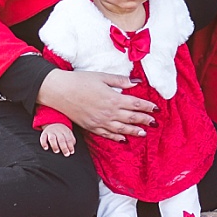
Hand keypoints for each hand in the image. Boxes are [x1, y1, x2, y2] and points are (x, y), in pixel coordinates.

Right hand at [36, 70, 155, 141]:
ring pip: (122, 129)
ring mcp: (100, 122)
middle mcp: (109, 112)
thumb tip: (136, 82)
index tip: (156, 108)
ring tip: (144, 133)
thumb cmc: (80, 81)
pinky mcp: (92, 127)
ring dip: (134, 131)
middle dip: (145, 120)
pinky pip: (107, 135)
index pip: (136, 104)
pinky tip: (124, 139)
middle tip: (155, 122)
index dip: (148, 107)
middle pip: (132, 118)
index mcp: (113, 98)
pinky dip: (117, 137)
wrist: (60, 91)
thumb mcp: (102, 77)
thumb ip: (120, 81)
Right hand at [39, 124, 76, 156]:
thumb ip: (71, 140)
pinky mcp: (44, 133)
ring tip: (57, 151)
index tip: (71, 152)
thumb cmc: (62, 132)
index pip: (68, 139)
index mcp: (65, 131)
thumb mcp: (68, 133)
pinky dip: (44, 143)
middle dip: (64, 147)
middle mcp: (58, 131)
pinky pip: (43, 138)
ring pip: (52, 138)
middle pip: (61, 139)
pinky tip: (46, 148)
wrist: (53, 123)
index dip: (70, 146)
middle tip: (66, 154)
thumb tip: (71, 149)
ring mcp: (50, 132)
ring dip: (54, 145)